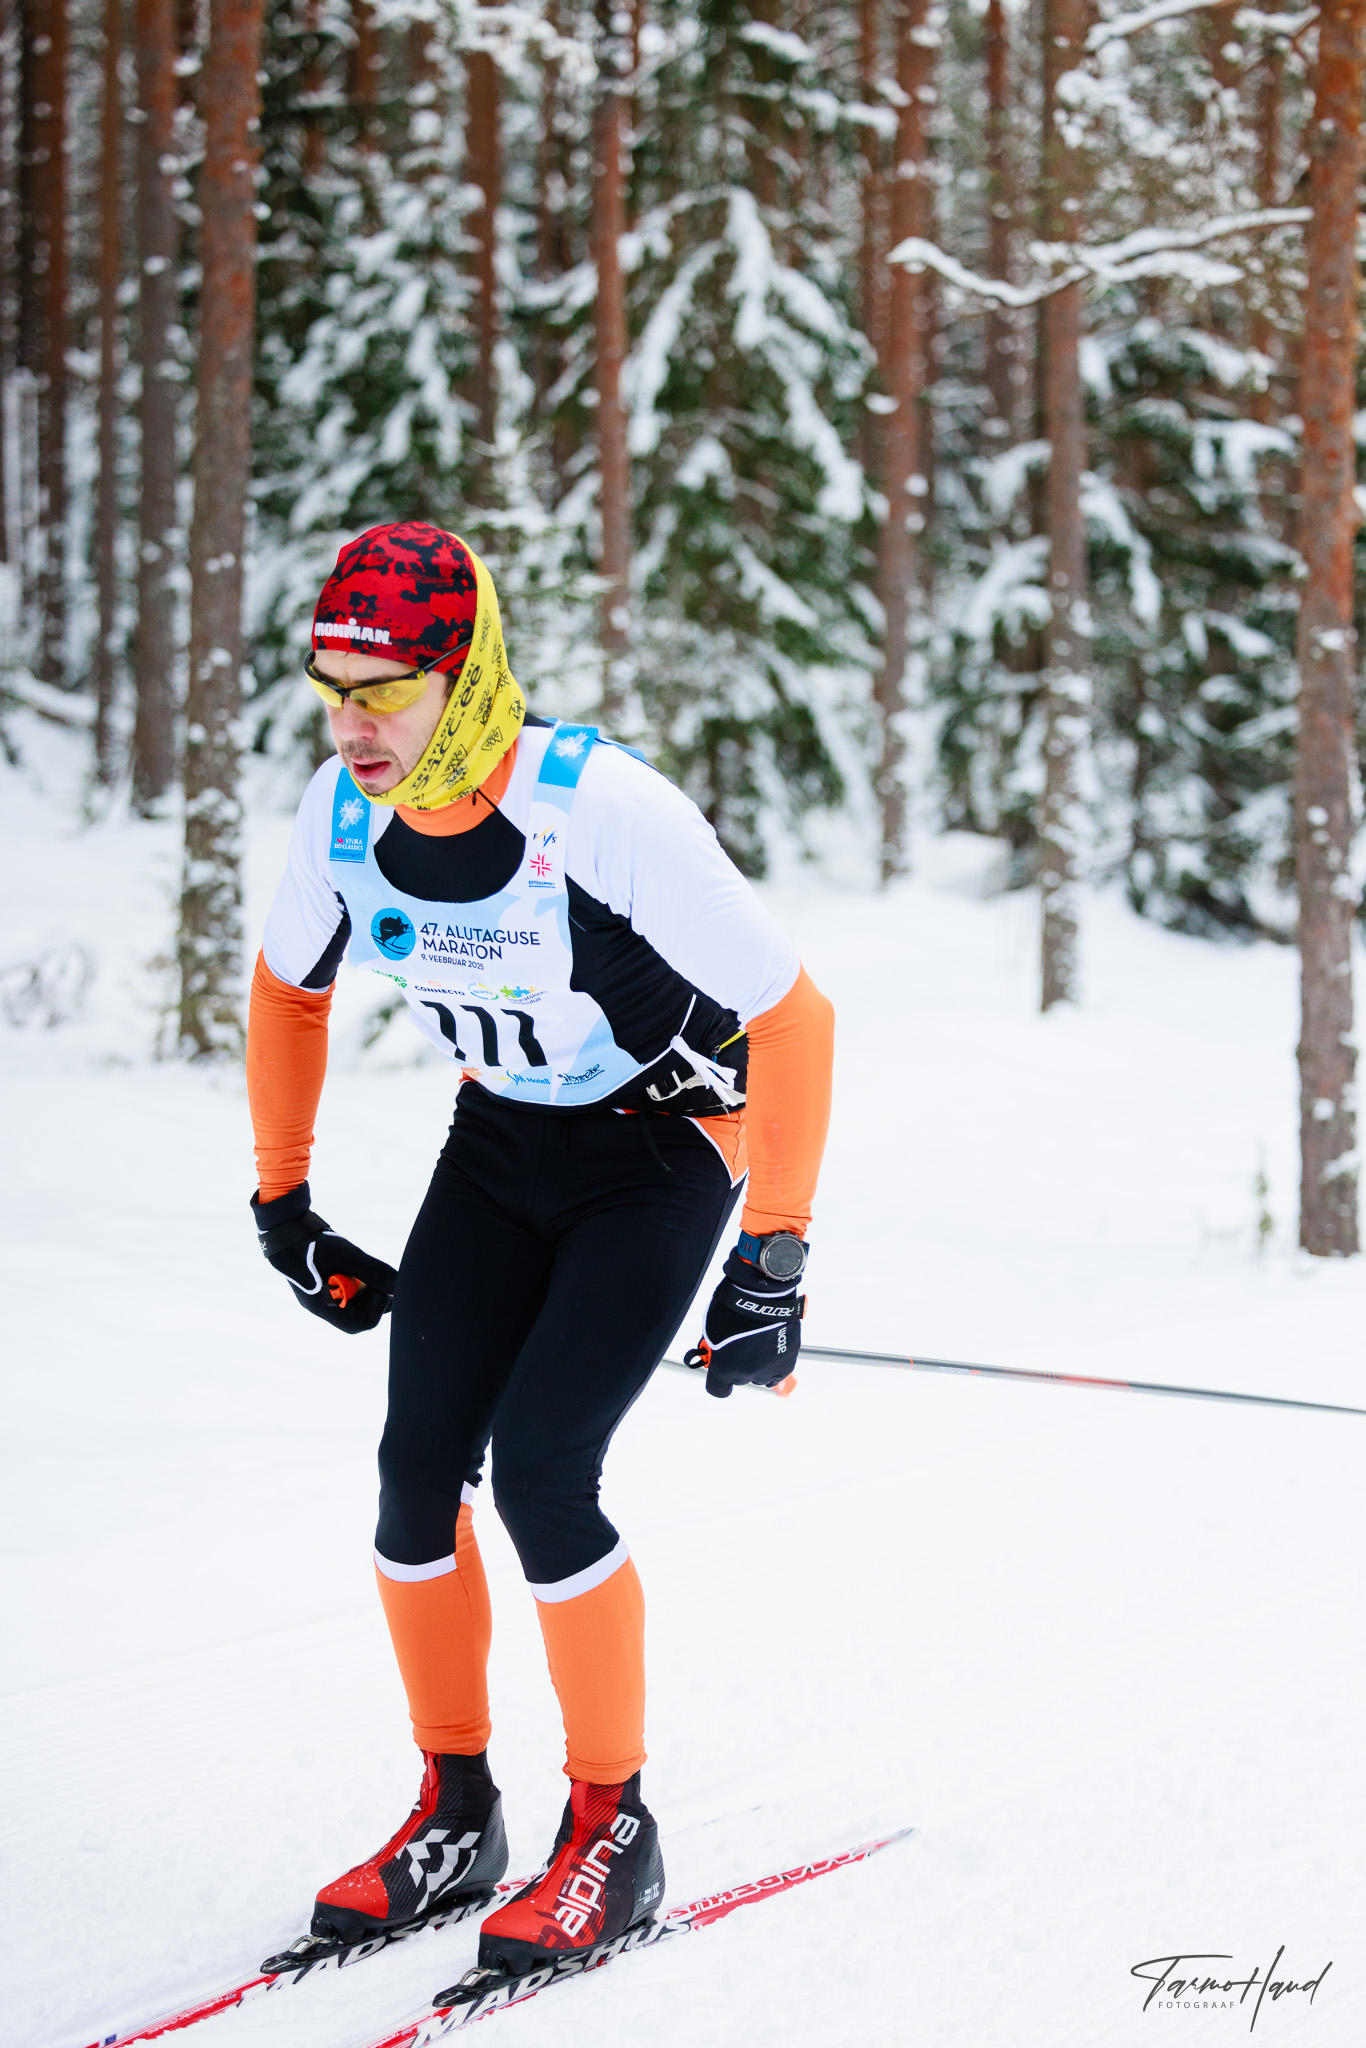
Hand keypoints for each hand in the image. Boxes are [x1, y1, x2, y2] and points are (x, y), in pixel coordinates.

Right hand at [251, 1182, 397, 1334]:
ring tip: (362, 1269)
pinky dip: (356, 1282)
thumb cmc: (313, 1242)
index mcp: (323, 1306)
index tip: (377, 1285)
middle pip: (359, 1316)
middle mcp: (322, 1306)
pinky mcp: (321, 1285)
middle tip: (376, 1277)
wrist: (283, 1228)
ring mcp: (320, 1297)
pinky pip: (345, 1292)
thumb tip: (400, 1285)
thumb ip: (374, 1271)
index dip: (377, 1307)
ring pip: (354, 1304)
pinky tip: (353, 1266)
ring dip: (365, 1289)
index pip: (362, 1324)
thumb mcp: (347, 1255)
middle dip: (374, 1298)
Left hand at [685, 1245, 803, 1398]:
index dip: (718, 1381)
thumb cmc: (732, 1306)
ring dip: (757, 1366)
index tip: (720, 1372)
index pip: (717, 1390)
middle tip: (740, 1347)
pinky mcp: (787, 1362)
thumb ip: (715, 1348)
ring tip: (757, 1344)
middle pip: (740, 1379)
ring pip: (760, 1377)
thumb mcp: (712, 1329)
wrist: (761, 1293)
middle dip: (738, 1366)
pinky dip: (773, 1365)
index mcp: (724, 1368)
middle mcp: (746, 1374)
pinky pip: (778, 1373)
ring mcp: (768, 1369)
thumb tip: (717, 1354)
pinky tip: (770, 1352)